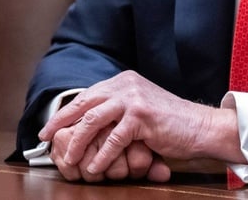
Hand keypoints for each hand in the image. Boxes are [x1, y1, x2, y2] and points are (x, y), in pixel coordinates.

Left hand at [38, 70, 242, 181]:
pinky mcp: (142, 116)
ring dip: (78, 141)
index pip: (87, 95)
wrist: (201, 126)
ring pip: (93, 120)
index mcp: (122, 81)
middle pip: (84, 103)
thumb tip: (88, 125)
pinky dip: (102, 155)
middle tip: (46, 137)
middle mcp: (125, 85)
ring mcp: (133, 99)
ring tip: (69, 158)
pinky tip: (95, 166)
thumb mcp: (140, 108)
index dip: (66, 111)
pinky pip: (114, 139)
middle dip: (61, 122)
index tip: (50, 126)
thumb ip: (117, 110)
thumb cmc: (171, 123)